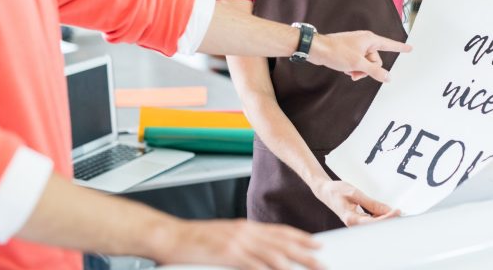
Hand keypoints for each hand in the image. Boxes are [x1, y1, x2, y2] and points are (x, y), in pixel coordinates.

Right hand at [163, 219, 322, 269]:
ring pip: (273, 253)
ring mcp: (236, 243)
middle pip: (282, 242)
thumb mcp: (223, 237)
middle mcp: (244, 232)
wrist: (169, 236)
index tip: (317, 244)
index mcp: (244, 227)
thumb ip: (241, 244)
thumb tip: (259, 255)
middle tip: (323, 260)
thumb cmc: (193, 241)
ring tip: (312, 268)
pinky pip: (253, 264)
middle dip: (306, 251)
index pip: (279, 232)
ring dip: (295, 262)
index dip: (300, 238)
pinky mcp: (226, 254)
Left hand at [308, 30, 411, 82]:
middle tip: (355, 70)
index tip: (410, 48)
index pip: (390, 45)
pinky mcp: (349, 51)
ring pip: (366, 63)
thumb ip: (375, 71)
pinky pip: (358, 62)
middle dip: (367, 69)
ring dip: (359, 70)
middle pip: (376, 60)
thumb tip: (388, 77)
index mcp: (370, 40)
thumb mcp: (358, 64)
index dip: (400, 48)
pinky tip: (344, 69)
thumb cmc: (336, 52)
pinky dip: (353, 68)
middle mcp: (365, 41)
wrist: (317, 49)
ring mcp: (357, 46)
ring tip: (348, 70)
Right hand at [313, 179, 399, 226]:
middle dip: (389, 220)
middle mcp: (353, 224)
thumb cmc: (336, 191)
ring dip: (384, 218)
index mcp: (351, 218)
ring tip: (395, 211)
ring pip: (374, 224)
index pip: (373, 223)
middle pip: (375, 226)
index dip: (387, 218)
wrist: (324, 191)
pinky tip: (384, 210)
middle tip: (400, 212)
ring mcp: (355, 223)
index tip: (397, 212)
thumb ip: (371, 203)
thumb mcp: (354, 193)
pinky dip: (379, 215)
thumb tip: (387, 210)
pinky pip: (371, 220)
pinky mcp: (357, 220)